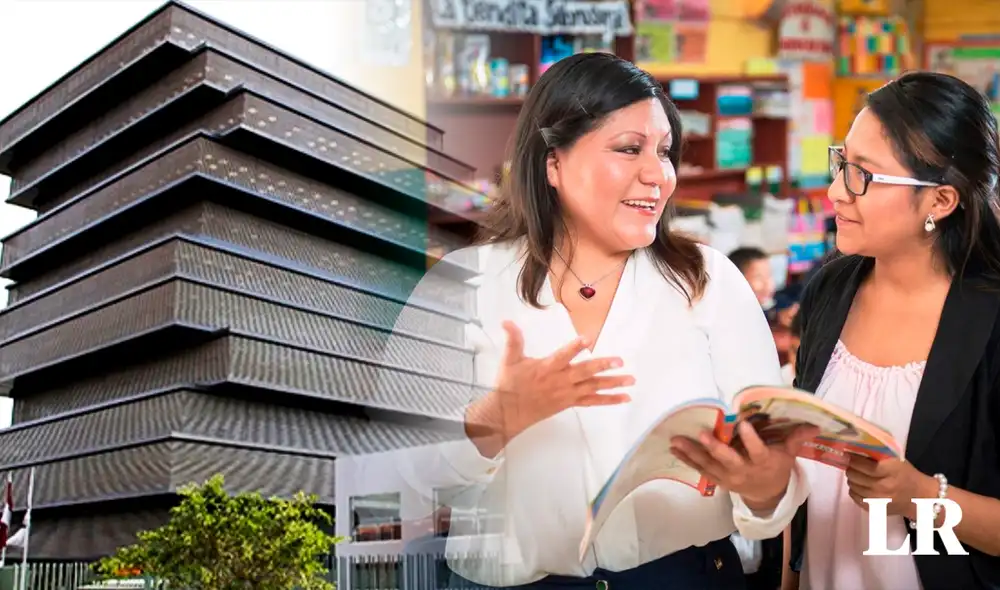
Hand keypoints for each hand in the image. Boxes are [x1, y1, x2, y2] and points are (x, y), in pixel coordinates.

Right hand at [469, 321, 633, 452]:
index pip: (563, 356)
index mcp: (547, 367)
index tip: (587, 339)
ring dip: (613, 384)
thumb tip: (507, 321)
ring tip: (630, 380)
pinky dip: (609, 400)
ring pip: (593, 387)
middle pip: (584, 372)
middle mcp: (560, 381)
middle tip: (620, 362)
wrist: (509, 412)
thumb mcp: (510, 360)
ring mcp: (567, 393)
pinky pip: (593, 401)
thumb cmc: (510, 384)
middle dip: (603, 366)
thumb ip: (513, 340)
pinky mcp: (570, 402)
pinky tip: (623, 398)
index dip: (574, 347)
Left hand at [671, 421, 818, 510]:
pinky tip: (675, 449)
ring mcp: (729, 477)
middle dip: (715, 448)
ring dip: (692, 453)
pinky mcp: (718, 480)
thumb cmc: (776, 467)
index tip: (744, 424)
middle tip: (702, 434)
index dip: (751, 440)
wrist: (767, 495)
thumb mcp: (788, 455)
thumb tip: (815, 424)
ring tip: (676, 441)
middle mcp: (744, 471)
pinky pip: (701, 470)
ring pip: (709, 466)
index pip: (758, 451)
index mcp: (763, 462)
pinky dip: (688, 460)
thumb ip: (796, 438)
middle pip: (729, 460)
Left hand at [846, 456, 935, 518]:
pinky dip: (854, 489)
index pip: (864, 466)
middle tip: (851, 464)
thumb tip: (856, 449)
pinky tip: (859, 485)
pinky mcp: (873, 508)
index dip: (853, 459)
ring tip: (856, 474)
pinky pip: (854, 497)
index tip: (848, 454)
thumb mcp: (896, 461)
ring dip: (852, 478)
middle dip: (851, 468)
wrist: (919, 497)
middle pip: (855, 476)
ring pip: (853, 486)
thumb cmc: (906, 475)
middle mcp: (882, 486)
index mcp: (890, 471)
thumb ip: (878, 455)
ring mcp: (877, 499)